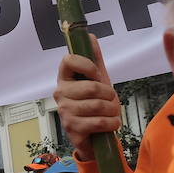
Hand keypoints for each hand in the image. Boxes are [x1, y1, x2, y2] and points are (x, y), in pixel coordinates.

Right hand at [53, 34, 120, 159]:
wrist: (94, 136)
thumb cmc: (94, 106)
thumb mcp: (97, 81)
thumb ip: (94, 59)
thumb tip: (90, 36)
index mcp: (65, 79)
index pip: (68, 60)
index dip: (87, 65)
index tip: (96, 74)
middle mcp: (60, 94)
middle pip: (91, 87)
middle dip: (109, 95)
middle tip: (110, 100)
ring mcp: (64, 112)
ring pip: (98, 105)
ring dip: (113, 111)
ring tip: (111, 114)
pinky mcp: (72, 128)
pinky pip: (99, 122)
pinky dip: (112, 123)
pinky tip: (110, 124)